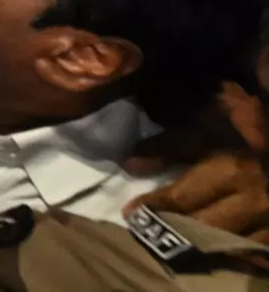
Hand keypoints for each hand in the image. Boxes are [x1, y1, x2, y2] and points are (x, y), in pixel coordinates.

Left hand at [128, 83, 268, 239]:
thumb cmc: (241, 133)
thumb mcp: (206, 131)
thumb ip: (169, 147)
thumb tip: (130, 164)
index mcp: (231, 171)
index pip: (183, 197)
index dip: (154, 206)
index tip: (129, 212)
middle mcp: (253, 200)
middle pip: (203, 226)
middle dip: (174, 229)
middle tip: (146, 232)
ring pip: (227, 244)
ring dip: (199, 245)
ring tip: (173, 243)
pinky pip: (251, 252)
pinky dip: (228, 252)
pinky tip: (209, 248)